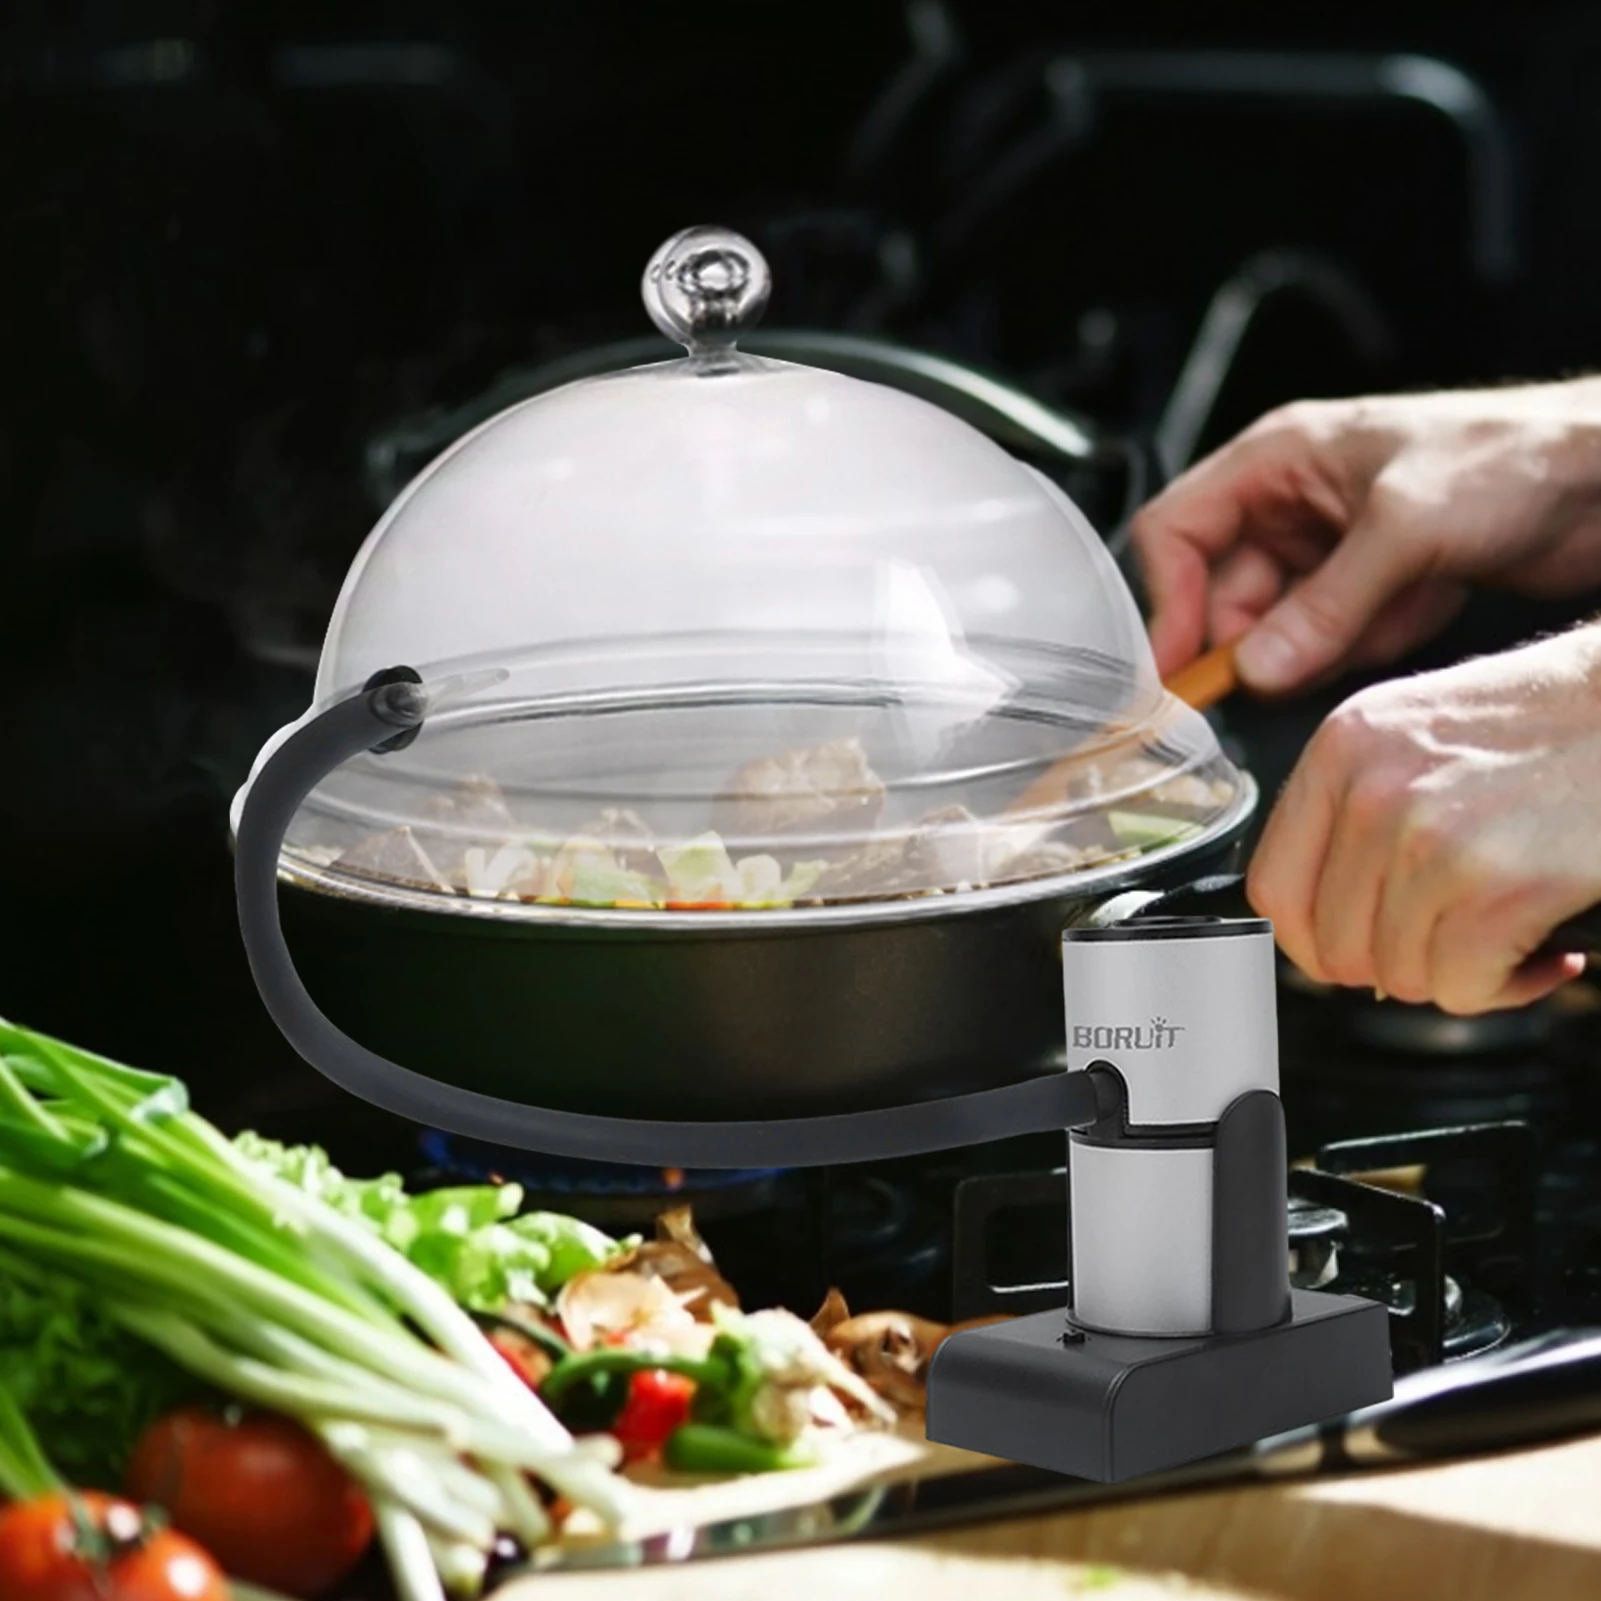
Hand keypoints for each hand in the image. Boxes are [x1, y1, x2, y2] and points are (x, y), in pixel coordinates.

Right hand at [1131, 382, 1600, 693]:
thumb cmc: (1512, 456)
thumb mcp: (1405, 529)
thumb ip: (1323, 607)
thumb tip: (1255, 669)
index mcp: (1274, 460)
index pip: (1175, 532)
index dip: (1167, 601)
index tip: (1178, 667)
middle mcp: (1289, 504)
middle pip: (1219, 592)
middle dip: (1253, 638)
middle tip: (1284, 670)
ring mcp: (1327, 549)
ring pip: (1274, 625)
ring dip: (1318, 644)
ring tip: (1380, 620)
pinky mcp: (1365, 586)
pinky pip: (1326, 639)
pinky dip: (1360, 644)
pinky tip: (1413, 613)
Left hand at [1246, 625, 1600, 1012]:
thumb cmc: (1552, 722)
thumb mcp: (1417, 732)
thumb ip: (1357, 813)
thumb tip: (1321, 918)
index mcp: (1343, 750)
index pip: (1272, 890)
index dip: (1309, 940)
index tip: (1345, 952)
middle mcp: (1373, 794)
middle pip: (1334, 947)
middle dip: (1395, 961)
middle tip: (1452, 938)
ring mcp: (1429, 841)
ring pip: (1398, 976)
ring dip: (1459, 973)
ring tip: (1507, 930)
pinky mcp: (1496, 887)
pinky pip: (1461, 989)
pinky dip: (1507, 987)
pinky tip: (1544, 951)